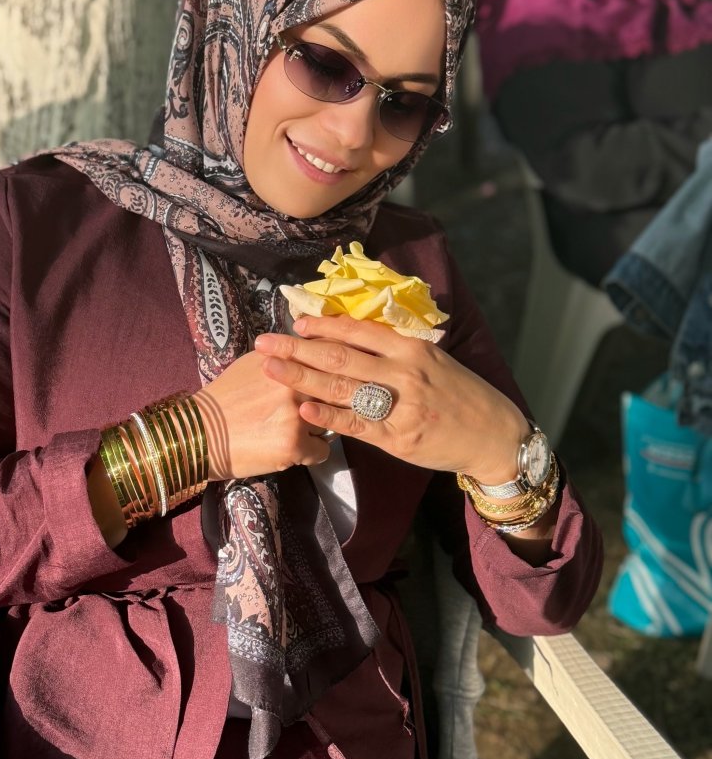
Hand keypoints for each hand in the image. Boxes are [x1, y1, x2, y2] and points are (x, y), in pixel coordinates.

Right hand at [194, 351, 331, 481]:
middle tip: (309, 411)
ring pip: (330, 422)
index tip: (328, 380)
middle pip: (334, 392)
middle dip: (326, 402)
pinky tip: (291, 450)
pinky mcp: (294, 445)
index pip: (329, 357)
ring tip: (292, 432)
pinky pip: (322, 450)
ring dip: (317, 428)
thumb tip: (310, 354)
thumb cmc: (224, 398)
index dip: (332, 370)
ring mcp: (296, 414)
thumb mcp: (253, 364)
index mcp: (285, 358)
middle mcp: (293, 382)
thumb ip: (284, 357)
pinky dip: (310, 453)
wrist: (199, 434)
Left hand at [255, 315, 528, 485]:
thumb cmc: (460, 396)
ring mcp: (401, 406)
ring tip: (271, 370)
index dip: (323, 325)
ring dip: (302, 377)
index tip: (295, 320)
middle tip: (264, 342)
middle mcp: (404, 373)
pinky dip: (328, 417)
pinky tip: (302, 410)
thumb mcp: (433, 362)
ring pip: (343, 388)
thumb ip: (396, 350)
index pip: (358, 331)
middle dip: (298, 348)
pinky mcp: (399, 438)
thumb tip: (354, 336)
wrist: (494, 435)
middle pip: (341, 356)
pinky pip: (356, 425)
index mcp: (411, 349)